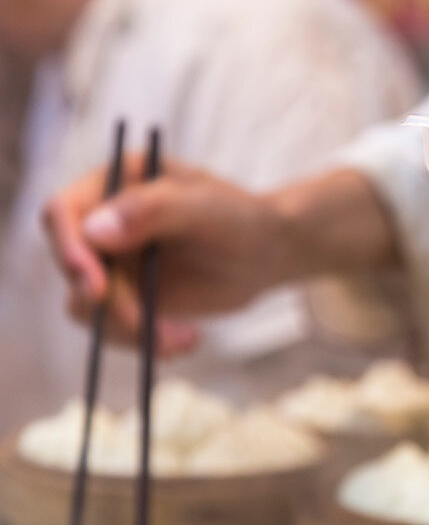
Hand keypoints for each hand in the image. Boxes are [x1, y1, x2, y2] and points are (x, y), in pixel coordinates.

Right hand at [44, 161, 396, 353]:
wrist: (268, 253)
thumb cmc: (241, 218)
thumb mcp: (206, 208)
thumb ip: (154, 210)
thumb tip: (94, 231)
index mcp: (116, 182)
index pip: (63, 212)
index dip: (68, 249)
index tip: (96, 287)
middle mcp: (103, 221)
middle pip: (72, 267)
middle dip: (108, 302)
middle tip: (145, 323)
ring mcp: (111, 261)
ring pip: (85, 306)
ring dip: (128, 329)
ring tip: (184, 337)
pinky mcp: (125, 295)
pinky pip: (111, 328)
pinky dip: (142, 342)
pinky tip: (186, 341)